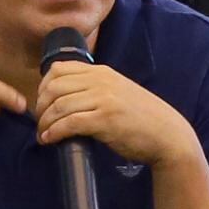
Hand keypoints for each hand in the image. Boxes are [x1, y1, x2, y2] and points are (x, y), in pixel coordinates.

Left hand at [26, 53, 193, 170]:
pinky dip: (54, 132)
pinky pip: (69, 123)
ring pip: (59, 105)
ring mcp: (103, 99)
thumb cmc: (141, 118)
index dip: (43, 86)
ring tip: (43, 134)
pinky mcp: (105, 120)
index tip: (42, 104)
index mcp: (102, 72)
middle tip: (41, 122)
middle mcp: (101, 81)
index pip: (59, 69)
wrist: (167, 134)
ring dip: (45, 122)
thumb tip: (66, 98)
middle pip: (54, 86)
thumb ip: (95, 89)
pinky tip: (50, 139)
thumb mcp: (117, 92)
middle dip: (41, 106)